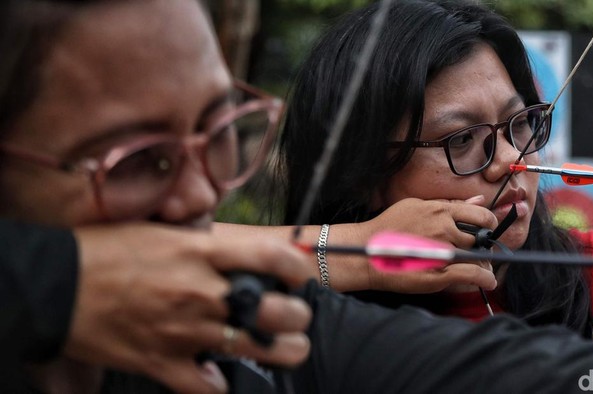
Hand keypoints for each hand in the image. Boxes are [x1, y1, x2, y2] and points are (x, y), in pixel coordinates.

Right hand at [68, 223, 313, 393]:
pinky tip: (221, 375)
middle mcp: (200, 292)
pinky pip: (209, 389)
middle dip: (298, 315)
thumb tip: (233, 251)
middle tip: (295, 315)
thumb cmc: (104, 251)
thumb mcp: (160, 231)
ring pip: (258, 349)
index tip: (299, 276)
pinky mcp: (162, 363)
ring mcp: (184, 331)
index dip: (299, 269)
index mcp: (200, 253)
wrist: (54, 285)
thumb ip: (202, 243)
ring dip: (283, 350)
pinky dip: (220, 386)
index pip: (273, 258)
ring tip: (286, 346)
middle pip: (278, 311)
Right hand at [329, 197, 498, 292]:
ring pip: (477, 258)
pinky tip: (487, 280)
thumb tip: (478, 199)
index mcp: (439, 211)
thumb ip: (448, 205)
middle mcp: (444, 229)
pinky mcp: (439, 273)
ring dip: (482, 263)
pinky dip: (483, 278)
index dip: (488, 223)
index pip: (480, 214)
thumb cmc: (387, 228)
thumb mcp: (416, 206)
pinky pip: (472, 275)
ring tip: (479, 267)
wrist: (366, 252)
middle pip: (479, 239)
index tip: (486, 229)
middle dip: (482, 246)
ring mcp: (442, 252)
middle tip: (477, 252)